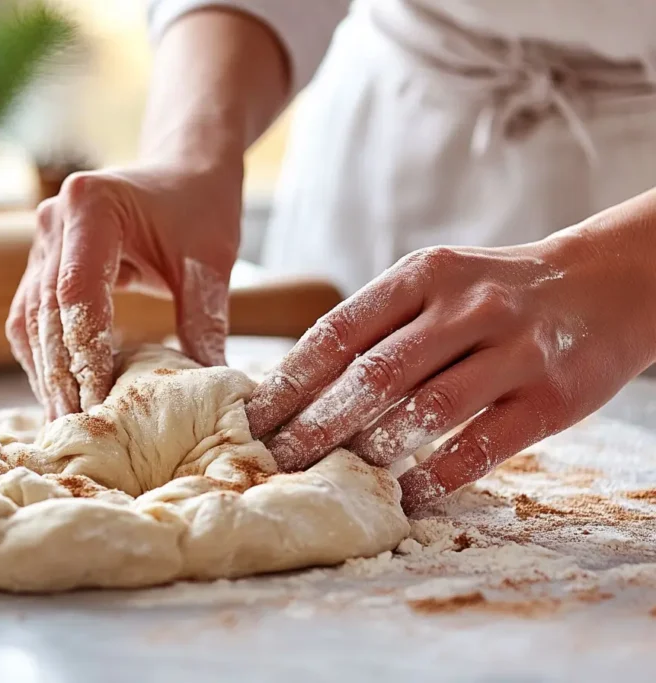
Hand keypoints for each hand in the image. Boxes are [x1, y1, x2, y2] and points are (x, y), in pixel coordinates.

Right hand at [7, 161, 241, 418]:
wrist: (183, 171)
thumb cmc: (200, 207)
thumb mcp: (210, 260)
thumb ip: (205, 320)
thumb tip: (210, 389)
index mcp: (91, 205)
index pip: (75, 291)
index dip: (85, 350)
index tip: (102, 400)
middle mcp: (54, 220)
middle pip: (46, 311)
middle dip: (63, 374)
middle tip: (79, 428)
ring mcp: (41, 242)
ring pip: (30, 320)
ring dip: (47, 373)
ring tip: (68, 423)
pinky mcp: (41, 263)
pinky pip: (31, 318)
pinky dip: (45, 357)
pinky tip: (63, 394)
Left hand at [246, 207, 655, 513]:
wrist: (604, 285)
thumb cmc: (494, 291)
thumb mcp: (435, 281)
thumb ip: (377, 322)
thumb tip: (298, 380)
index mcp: (425, 274)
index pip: (340, 331)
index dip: (292, 379)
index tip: (256, 417)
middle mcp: (467, 307)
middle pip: (376, 375)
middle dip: (318, 423)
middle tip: (280, 460)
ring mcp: (513, 352)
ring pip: (427, 411)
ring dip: (372, 452)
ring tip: (332, 480)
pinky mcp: (551, 399)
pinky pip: (483, 448)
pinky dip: (438, 479)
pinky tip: (405, 498)